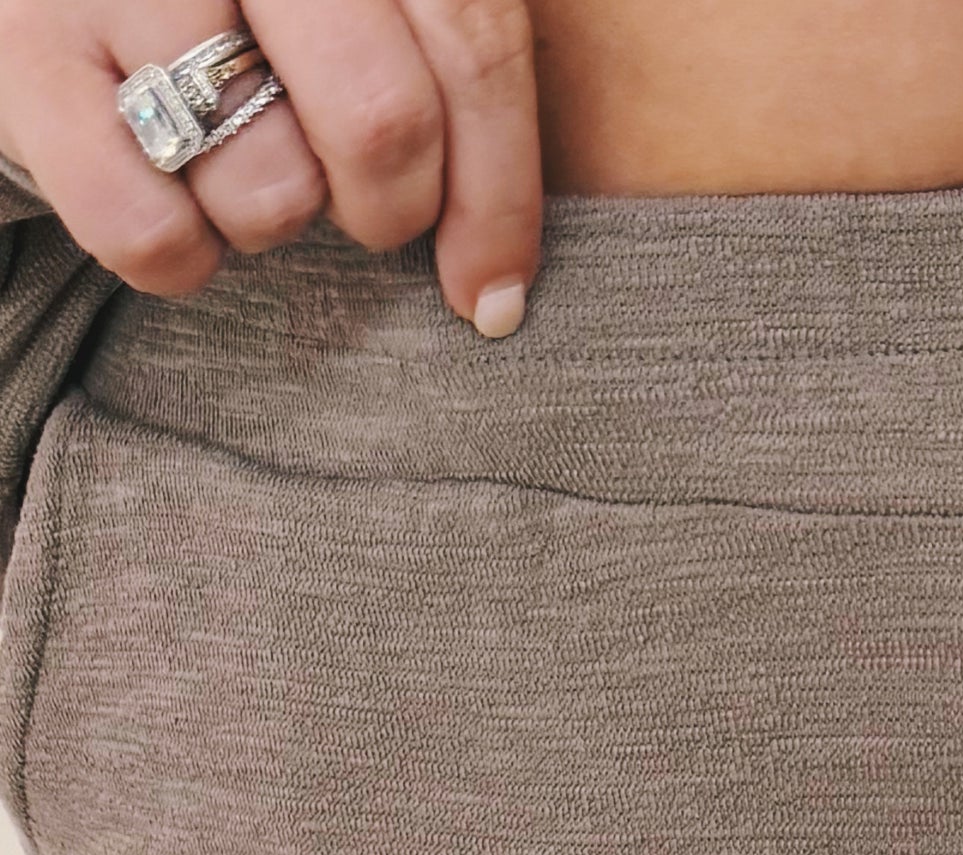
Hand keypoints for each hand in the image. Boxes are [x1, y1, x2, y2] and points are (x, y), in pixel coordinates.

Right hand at [0, 0, 542, 331]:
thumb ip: (442, 68)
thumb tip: (495, 288)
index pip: (471, 40)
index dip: (500, 192)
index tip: (491, 291)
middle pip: (383, 116)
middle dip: (391, 206)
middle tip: (369, 213)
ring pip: (269, 185)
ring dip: (271, 217)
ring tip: (238, 158)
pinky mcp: (29, 53)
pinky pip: (149, 231)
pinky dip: (182, 257)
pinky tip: (178, 203)